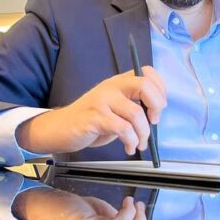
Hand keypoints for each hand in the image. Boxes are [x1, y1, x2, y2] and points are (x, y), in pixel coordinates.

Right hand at [16, 67, 166, 155]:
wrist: (60, 129)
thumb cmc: (91, 120)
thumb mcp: (114, 108)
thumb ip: (133, 104)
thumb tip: (156, 113)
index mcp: (118, 82)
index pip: (146, 72)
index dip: (159, 88)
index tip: (158, 107)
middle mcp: (111, 87)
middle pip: (144, 85)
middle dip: (156, 106)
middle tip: (154, 122)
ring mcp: (102, 101)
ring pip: (136, 113)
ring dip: (143, 134)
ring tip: (139, 144)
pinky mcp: (95, 117)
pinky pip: (123, 129)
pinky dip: (131, 141)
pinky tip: (128, 147)